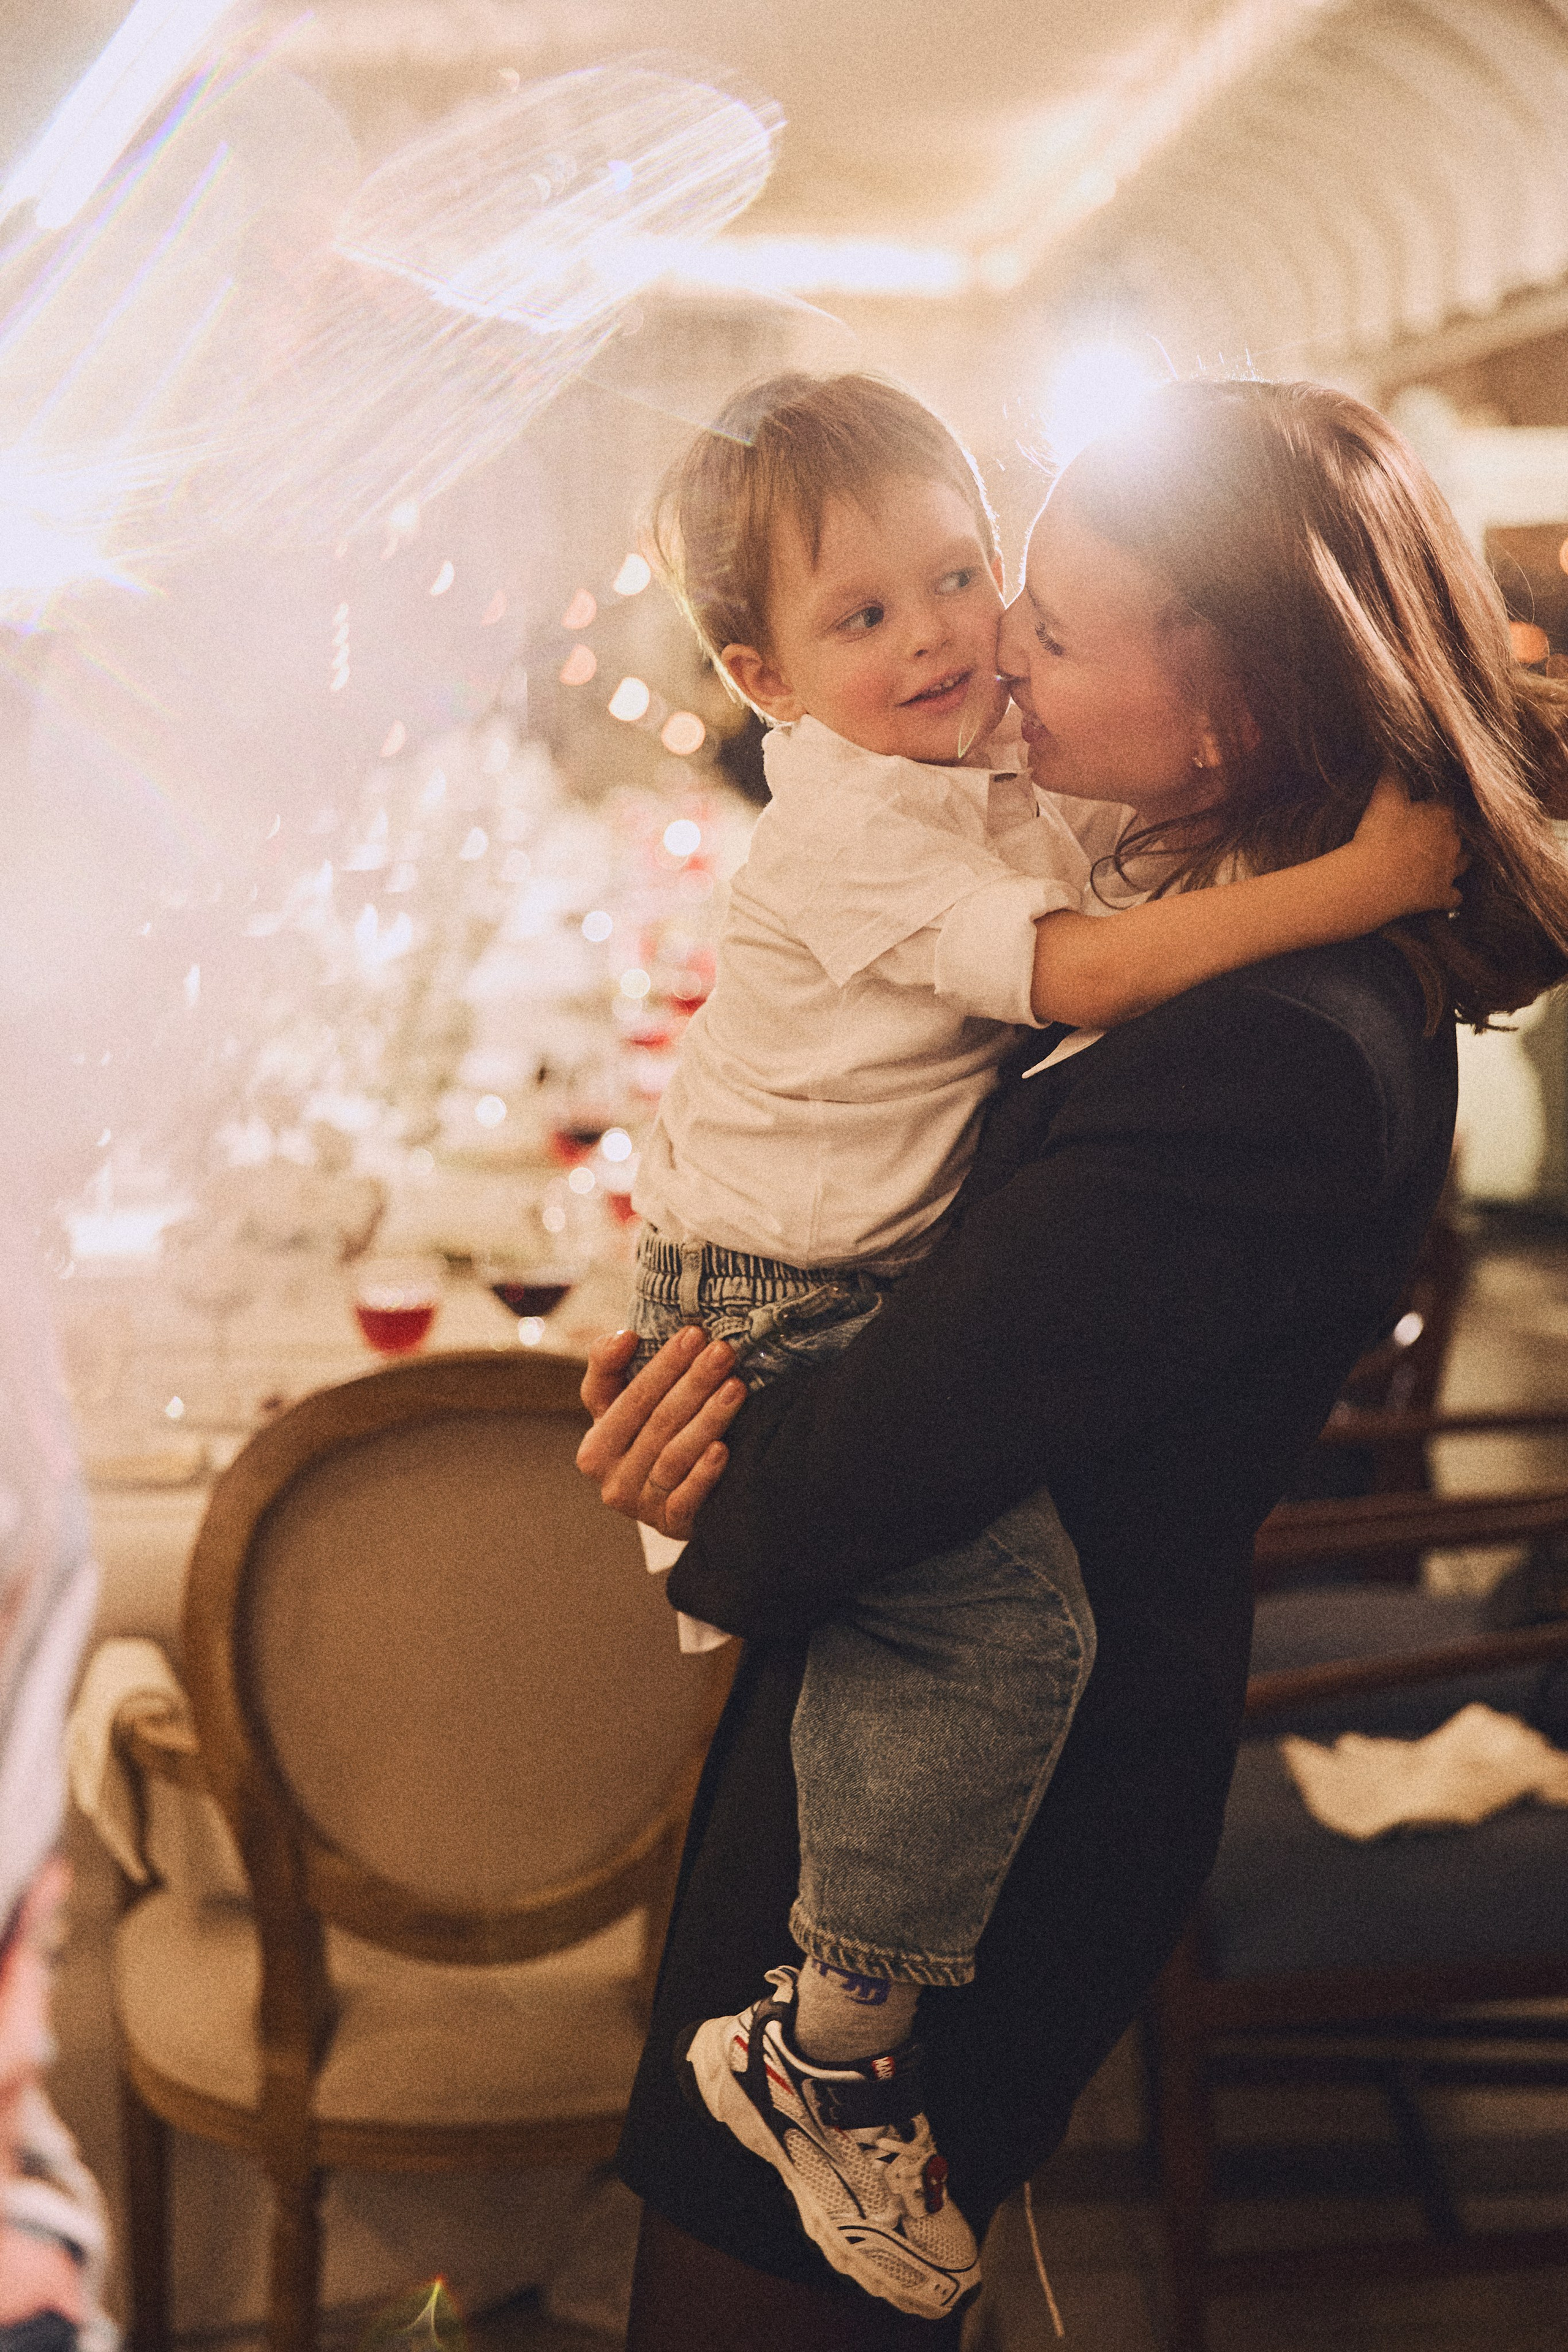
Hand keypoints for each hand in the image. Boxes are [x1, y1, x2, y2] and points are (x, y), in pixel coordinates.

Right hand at [576, 1325, 747, 1538]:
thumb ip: (609, 1367)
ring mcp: (640, 1506)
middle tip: (723, 1351)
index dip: (661, 1365)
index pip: (627, 1397)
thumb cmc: (649, 1439)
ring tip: (736, 1387)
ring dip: (707, 1419)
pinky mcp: (669, 1526)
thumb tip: (623, 1337)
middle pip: (656, 1422)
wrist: (676, 1501)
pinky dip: (703, 1473)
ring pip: (674, 1456)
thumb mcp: (622, 1406)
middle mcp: (611, 1479)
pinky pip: (686, 1497)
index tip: (693, 1334)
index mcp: (595, 1446)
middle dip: (693, 1382)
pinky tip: (723, 1448)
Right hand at [1350, 770, 1467, 916]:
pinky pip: (1454, 896)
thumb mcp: (1384, 796)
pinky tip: (1446, 891)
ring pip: (1465, 861)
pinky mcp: (1440, 896)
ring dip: (1457, 858)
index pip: (1451, 801)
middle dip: (1452, 828)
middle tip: (1433, 828)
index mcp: (1443, 815)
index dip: (1442, 799)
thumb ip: (1394, 773)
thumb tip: (1397, 753)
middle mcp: (1453, 842)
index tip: (1432, 799)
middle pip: (1461, 831)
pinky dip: (1450, 893)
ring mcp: (1449, 871)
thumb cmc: (1377, 835)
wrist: (1370, 881)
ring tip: (1444, 855)